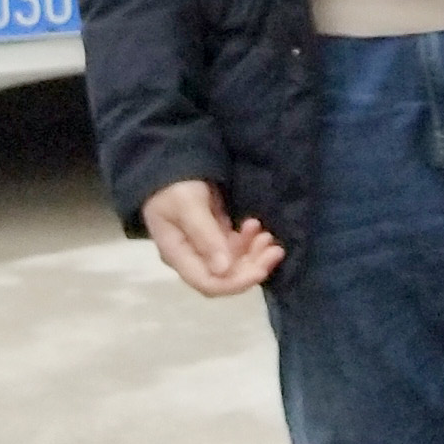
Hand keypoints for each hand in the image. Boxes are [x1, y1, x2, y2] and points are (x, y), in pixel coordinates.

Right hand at [141, 179, 284, 298]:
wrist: (169, 160)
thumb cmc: (173, 182)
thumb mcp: (188, 205)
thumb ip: (205, 236)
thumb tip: (224, 270)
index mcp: (177, 254)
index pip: (207, 283)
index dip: (236, 283)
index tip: (260, 270)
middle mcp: (190, 257)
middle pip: (224, 276)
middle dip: (252, 267)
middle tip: (274, 250)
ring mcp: (202, 246)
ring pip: (233, 263)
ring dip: (254, 254)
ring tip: (267, 236)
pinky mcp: (213, 234)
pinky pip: (234, 247)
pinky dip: (248, 242)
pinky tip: (256, 226)